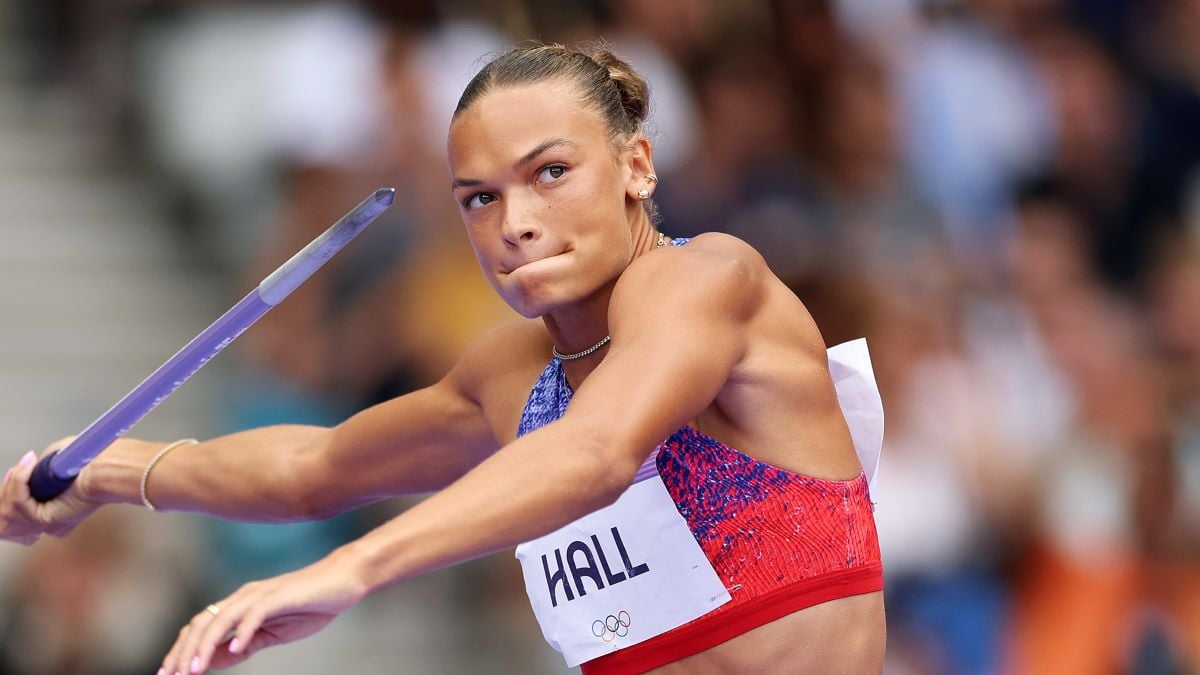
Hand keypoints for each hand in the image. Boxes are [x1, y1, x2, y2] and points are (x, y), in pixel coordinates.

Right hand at [0, 438, 99, 544]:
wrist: (104, 468)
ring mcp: (44, 523)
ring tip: (26, 465)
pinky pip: (17, 503)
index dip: (8, 491)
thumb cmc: (88, 460)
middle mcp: (46, 520)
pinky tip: (29, 467)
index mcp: (49, 509)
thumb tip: (22, 472)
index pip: (13, 510)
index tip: (14, 472)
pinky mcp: (46, 522)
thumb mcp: (52, 462)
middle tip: (18, 470)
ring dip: (14, 482)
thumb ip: (34, 471)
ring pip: (8, 507)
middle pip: (4, 513)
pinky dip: (19, 482)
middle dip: (7, 488)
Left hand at [160, 551, 367, 673]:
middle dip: (184, 650)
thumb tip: (214, 661)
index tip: (168, 673)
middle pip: (203, 622)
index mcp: (240, 605)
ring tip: (194, 669)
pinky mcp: (281, 595)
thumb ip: (245, 645)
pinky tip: (235, 649)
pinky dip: (242, 631)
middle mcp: (244, 596)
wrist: (344, 580)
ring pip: (222, 618)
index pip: (201, 627)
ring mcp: (261, 594)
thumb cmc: (311, 606)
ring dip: (205, 645)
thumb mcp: (273, 633)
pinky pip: (255, 613)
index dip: (181, 649)